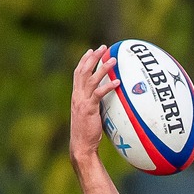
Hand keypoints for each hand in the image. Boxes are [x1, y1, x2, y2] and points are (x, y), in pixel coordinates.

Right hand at [70, 46, 115, 162]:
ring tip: (113, 60)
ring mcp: (82, 102)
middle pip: (83, 71)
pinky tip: (117, 82)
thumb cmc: (88, 133)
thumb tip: (109, 99)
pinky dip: (108, 86)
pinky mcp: (89, 109)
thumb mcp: (90, 114)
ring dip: (102, 68)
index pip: (78, 73)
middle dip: (92, 57)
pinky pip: (99, 94)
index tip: (91, 50)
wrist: (81, 145)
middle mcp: (77, 96)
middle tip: (103, 48)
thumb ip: (95, 103)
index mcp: (76, 95)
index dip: (84, 60)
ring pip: (91, 79)